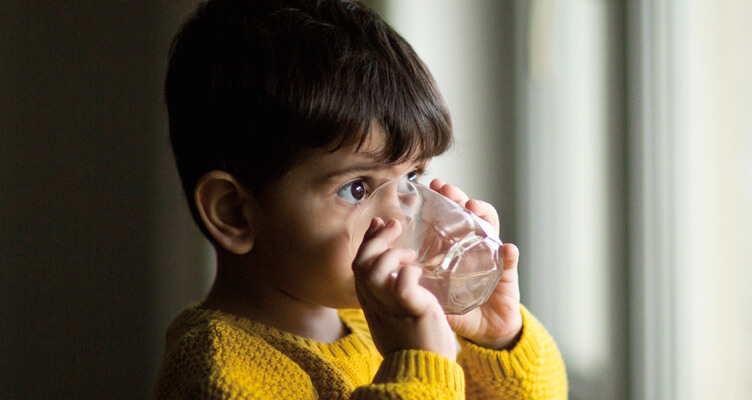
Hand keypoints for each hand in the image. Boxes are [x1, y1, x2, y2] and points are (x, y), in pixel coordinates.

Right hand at [352, 218, 456, 360]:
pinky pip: (402, 283)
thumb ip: (392, 297)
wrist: (424, 374)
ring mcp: (391, 308)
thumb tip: (397, 275)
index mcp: (371, 305)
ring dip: (391, 254)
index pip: (359, 267)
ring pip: (374, 271)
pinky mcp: (411, 310)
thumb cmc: (417, 346)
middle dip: (376, 239)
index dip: (367, 243)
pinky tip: (419, 272)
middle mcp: (376, 305)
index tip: (379, 224)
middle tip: (395, 224)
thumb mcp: (396, 318)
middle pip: (361, 264)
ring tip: (410, 254)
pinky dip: (410, 272)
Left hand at [430, 179, 522, 349]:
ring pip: (491, 228)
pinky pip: (510, 262)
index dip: (444, 199)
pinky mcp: (507, 275)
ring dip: (484, 215)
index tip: (434, 186)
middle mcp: (474, 246)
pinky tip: (507, 249)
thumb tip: (386, 275)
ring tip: (474, 209)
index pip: (450, 216)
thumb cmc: (458, 308)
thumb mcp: (432, 295)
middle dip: (460, 198)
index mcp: (455, 248)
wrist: (485, 331)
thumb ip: (414, 286)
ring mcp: (492, 256)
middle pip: (469, 214)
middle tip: (449, 190)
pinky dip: (510, 255)